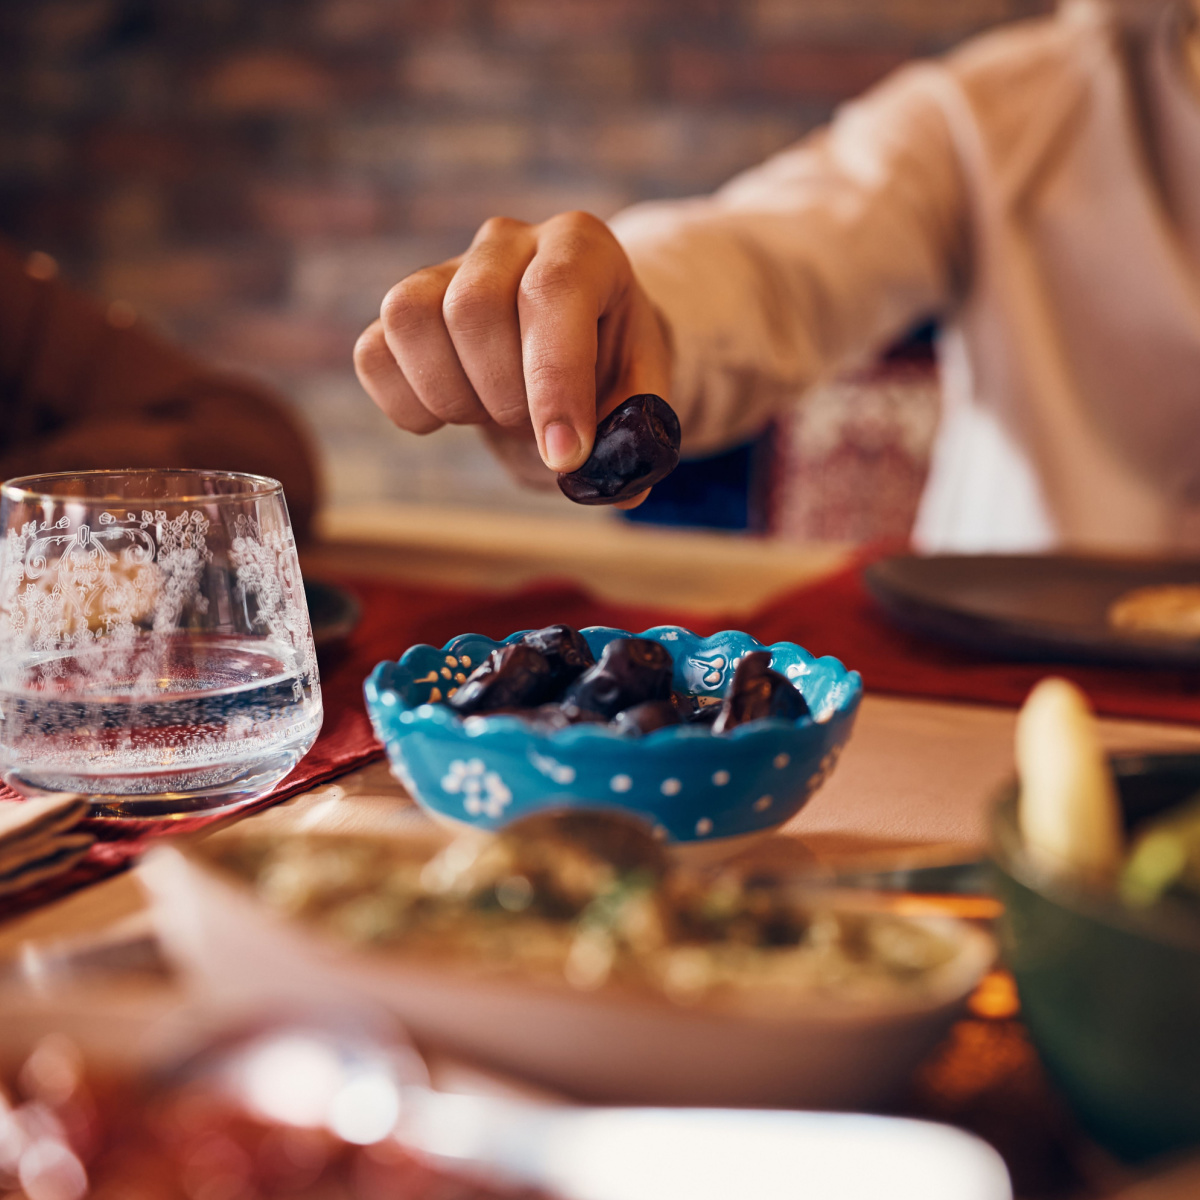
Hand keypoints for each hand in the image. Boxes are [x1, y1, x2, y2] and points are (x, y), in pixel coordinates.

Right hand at [353, 211, 672, 480]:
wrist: (576, 361)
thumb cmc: (609, 376)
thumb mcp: (641, 403)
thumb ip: (633, 441)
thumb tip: (597, 478)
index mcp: (582, 247)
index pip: (553, 292)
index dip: (555, 382)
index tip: (566, 455)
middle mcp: (508, 241)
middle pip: (472, 308)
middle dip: (504, 396)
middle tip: (534, 426)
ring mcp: (446, 270)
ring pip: (410, 318)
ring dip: (452, 397)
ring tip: (495, 415)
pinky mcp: (403, 312)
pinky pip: (373, 354)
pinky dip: (407, 405)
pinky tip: (450, 416)